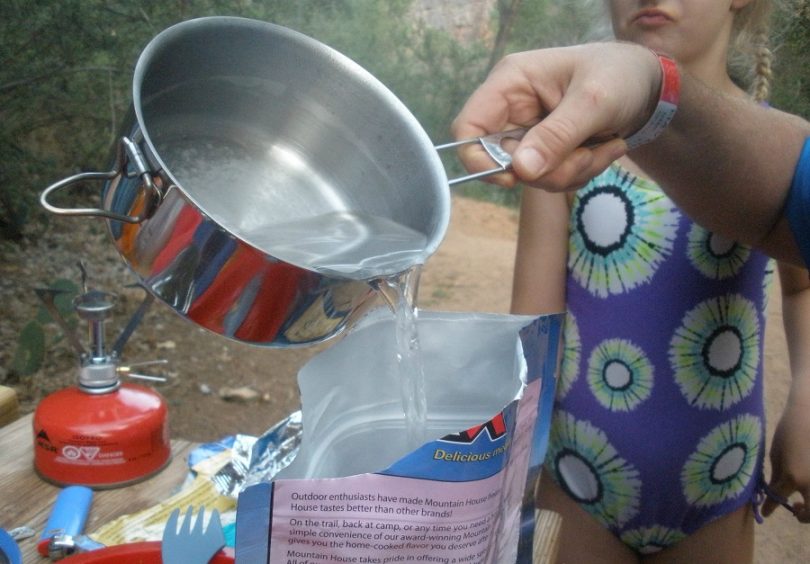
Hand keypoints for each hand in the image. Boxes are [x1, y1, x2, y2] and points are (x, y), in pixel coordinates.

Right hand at [451, 42, 662, 190]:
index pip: (468, 127)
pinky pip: (550, 178)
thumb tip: (520, 171)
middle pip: (503, 161)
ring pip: (531, 176)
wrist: (649, 85)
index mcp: (511, 84)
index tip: (514, 177)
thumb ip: (556, 136)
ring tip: (606, 148)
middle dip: (549, 168)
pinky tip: (604, 150)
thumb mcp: (593, 102)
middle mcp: (512, 110)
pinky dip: (579, 173)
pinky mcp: (545, 150)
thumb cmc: (619, 76)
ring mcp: (529, 132)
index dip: (479, 159)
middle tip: (587, 156)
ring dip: (571, 172)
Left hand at [763, 393, 809, 521]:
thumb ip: (777, 476)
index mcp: (792, 477)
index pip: (778, 499)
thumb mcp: (775, 455)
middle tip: (795, 510)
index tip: (765, 513)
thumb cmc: (788, 431)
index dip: (770, 508)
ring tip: (804, 502)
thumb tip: (775, 491)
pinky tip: (809, 488)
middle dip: (802, 516)